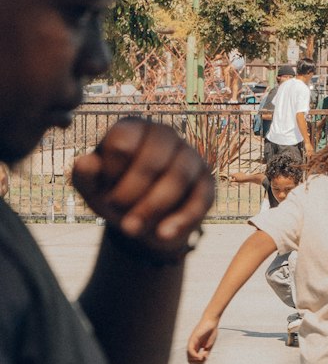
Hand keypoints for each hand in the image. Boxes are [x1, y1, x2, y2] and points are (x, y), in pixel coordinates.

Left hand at [72, 119, 213, 254]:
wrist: (141, 221)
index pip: (123, 141)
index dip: (111, 172)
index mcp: (134, 128)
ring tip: (130, 229)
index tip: (103, 190)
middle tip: (114, 214)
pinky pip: (201, 198)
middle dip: (131, 192)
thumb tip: (86, 162)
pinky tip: (162, 234)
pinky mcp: (207, 182)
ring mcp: (190, 156)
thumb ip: (83, 175)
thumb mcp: (92, 188)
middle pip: (153, 158)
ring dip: (152, 207)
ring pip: (178, 176)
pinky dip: (181, 219)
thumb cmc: (113, 193)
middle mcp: (165, 135)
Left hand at [187, 316, 219, 363]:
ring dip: (197, 360)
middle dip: (197, 363)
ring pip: (189, 357)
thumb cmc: (211, 332)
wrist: (212, 322)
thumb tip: (202, 360)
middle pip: (190, 360)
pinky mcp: (192, 340)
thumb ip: (205, 353)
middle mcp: (192, 346)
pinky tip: (201, 355)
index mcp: (196, 348)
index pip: (192, 360)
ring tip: (204, 355)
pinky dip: (195, 355)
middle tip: (205, 357)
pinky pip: (190, 351)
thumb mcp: (209, 346)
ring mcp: (191, 343)